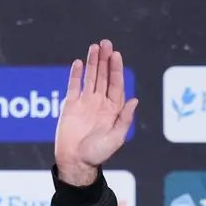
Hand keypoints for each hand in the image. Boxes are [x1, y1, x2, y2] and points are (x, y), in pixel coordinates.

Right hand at [54, 40, 138, 185]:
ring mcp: (85, 103)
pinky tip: (78, 63)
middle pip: (103, 77)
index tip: (116, 55)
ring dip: (92, 63)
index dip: (116, 70)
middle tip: (106, 43)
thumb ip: (125, 119)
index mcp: (113, 111)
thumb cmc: (98, 153)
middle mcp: (100, 104)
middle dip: (105, 61)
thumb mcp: (116, 137)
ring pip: (90, 78)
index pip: (116, 85)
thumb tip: (135, 100)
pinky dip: (75, 74)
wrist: (76, 161)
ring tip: (94, 47)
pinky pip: (73, 86)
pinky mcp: (70, 105)